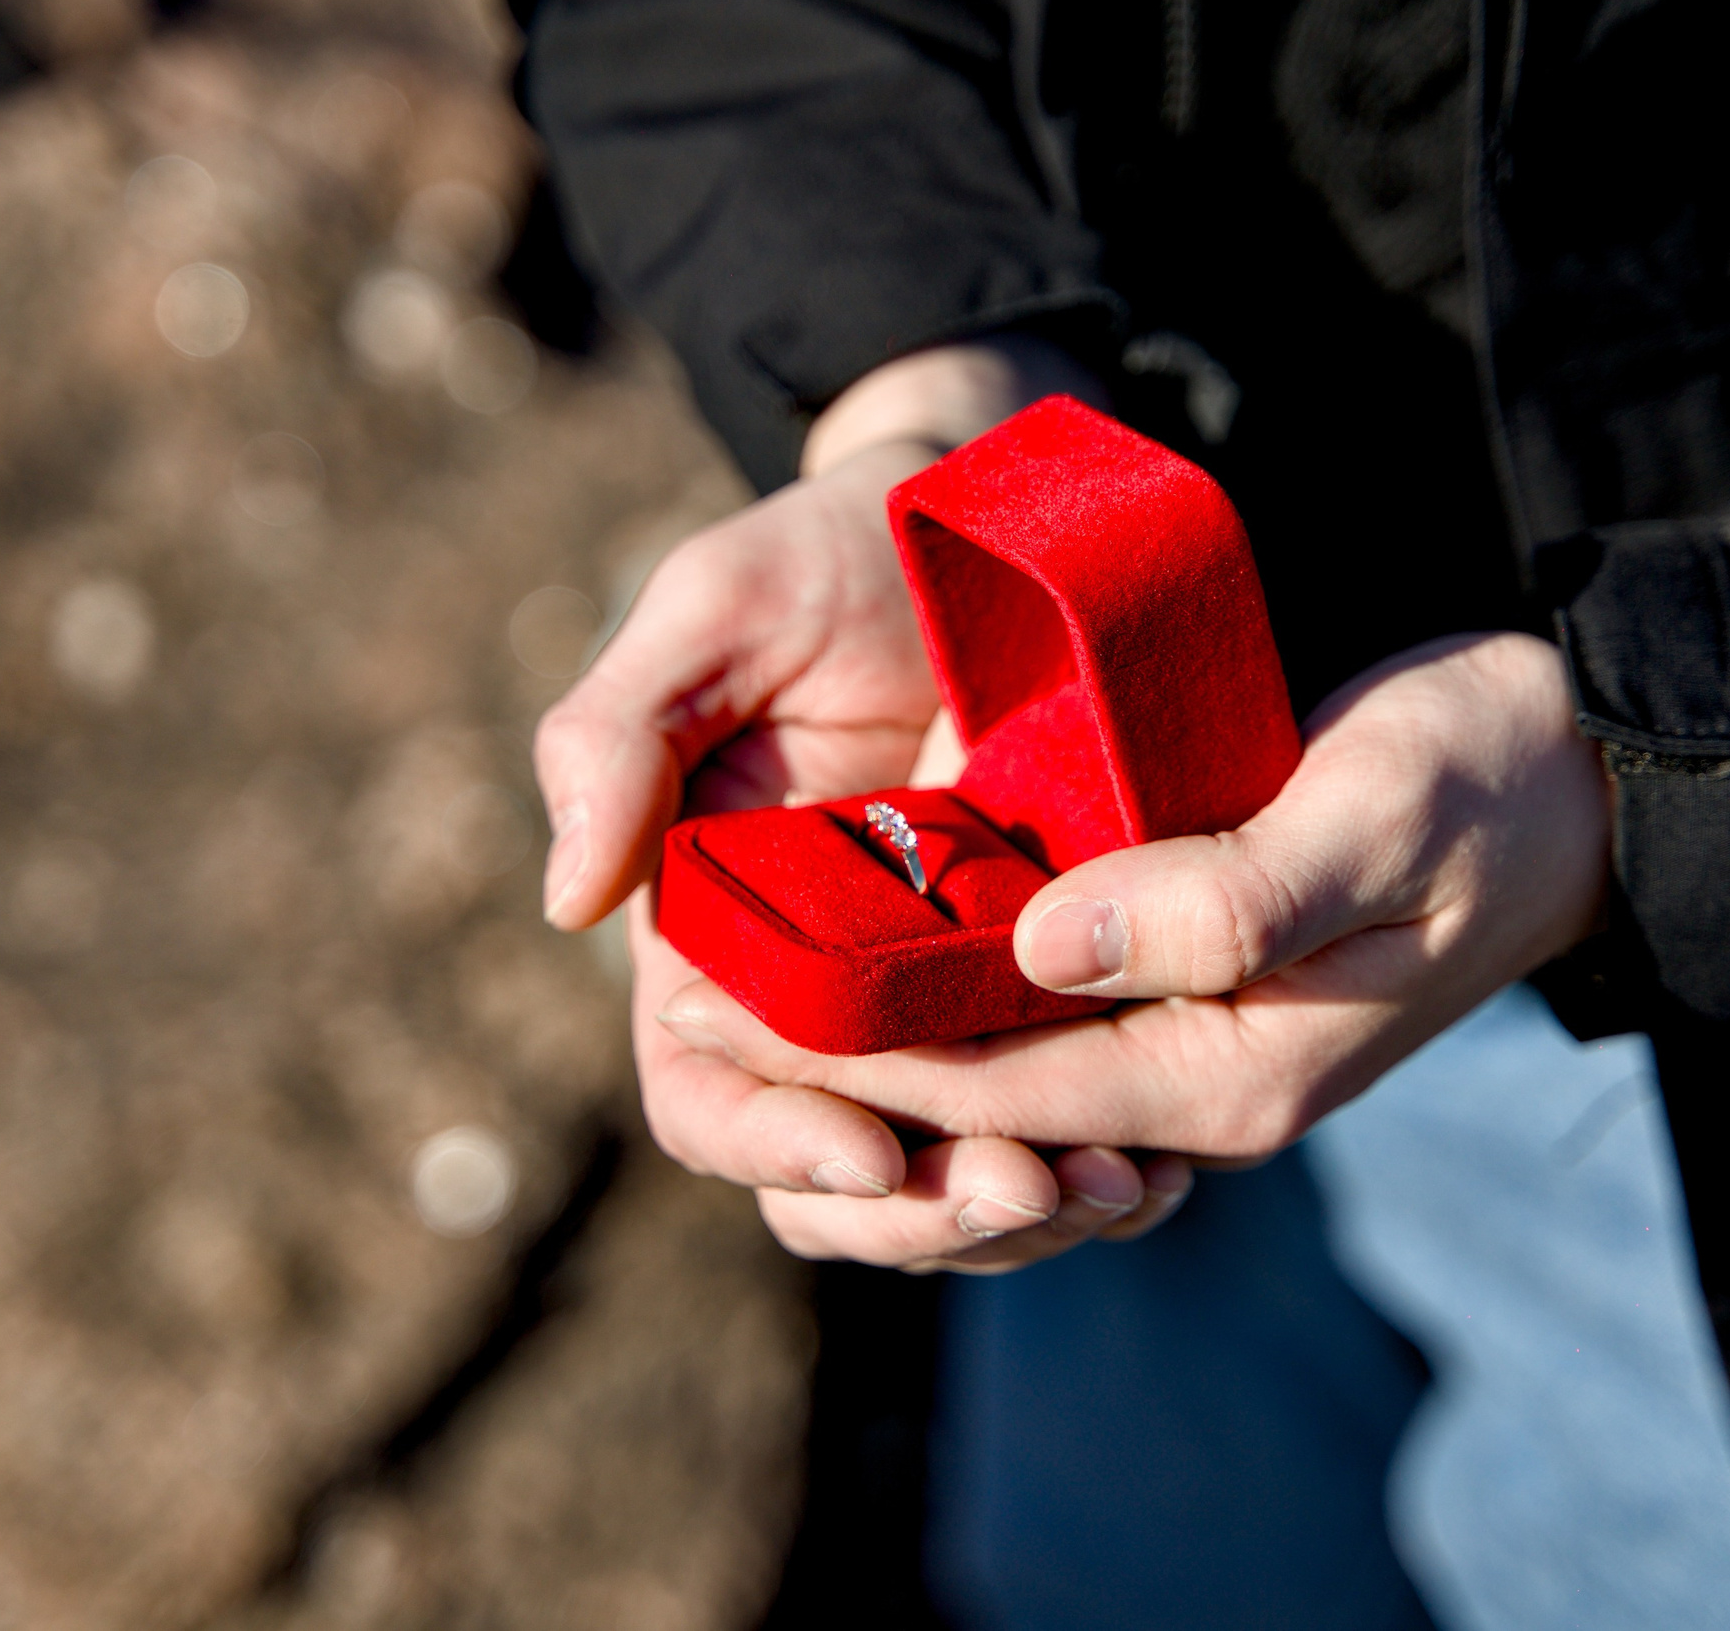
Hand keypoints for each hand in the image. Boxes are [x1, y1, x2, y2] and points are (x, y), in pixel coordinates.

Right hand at [536, 338, 1180, 1271]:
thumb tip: (562, 899)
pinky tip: (1167, 1164)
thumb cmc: (824, 555)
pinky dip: (1103, 1159)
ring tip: (1112, 1187)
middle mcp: (822, 1000)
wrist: (985, 515)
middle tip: (1025, 1193)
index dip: (776, 1146)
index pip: (713, 1101)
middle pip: (838, 1183)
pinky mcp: (1052, 989)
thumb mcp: (714, 610)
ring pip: (957, 1175)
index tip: (869, 1154)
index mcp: (712, 941)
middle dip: (920, 1214)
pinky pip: (1065, 1114)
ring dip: (1022, 1211)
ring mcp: (942, 1005)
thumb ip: (616, 736)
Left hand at [647, 632, 1612, 1262]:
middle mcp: (1199, 1091)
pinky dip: (942, 1022)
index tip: (726, 1018)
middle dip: (838, 1089)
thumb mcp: (1375, 811)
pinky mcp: (1184, 1001)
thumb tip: (1042, 946)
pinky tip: (857, 971)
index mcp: (1235, 1071)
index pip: (1003, 1087)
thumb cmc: (1482, 777)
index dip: (854, 1059)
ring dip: (875, 1068)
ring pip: (997, 1098)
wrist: (1571, 778)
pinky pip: (1036, 1044)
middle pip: (980, 1122)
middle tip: (692, 1031)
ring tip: (737, 1015)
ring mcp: (1191, 1055)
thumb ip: (1221, 894)